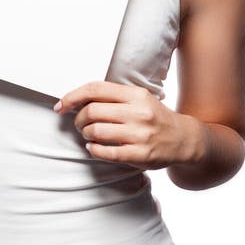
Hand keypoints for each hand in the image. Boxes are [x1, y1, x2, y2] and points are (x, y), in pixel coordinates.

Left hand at [53, 80, 200, 169]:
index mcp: (135, 94)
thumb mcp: (139, 98)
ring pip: (96, 131)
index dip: (73, 97)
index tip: (61, 105)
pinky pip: (107, 152)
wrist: (184, 139)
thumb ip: (113, 97)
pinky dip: (94, 149)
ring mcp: (139, 134)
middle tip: (79, 124)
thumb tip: (78, 99)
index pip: (95, 89)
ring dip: (85, 134)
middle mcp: (137, 112)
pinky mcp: (140, 155)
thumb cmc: (155, 117)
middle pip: (92, 111)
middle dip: (78, 119)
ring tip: (88, 135)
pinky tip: (94, 147)